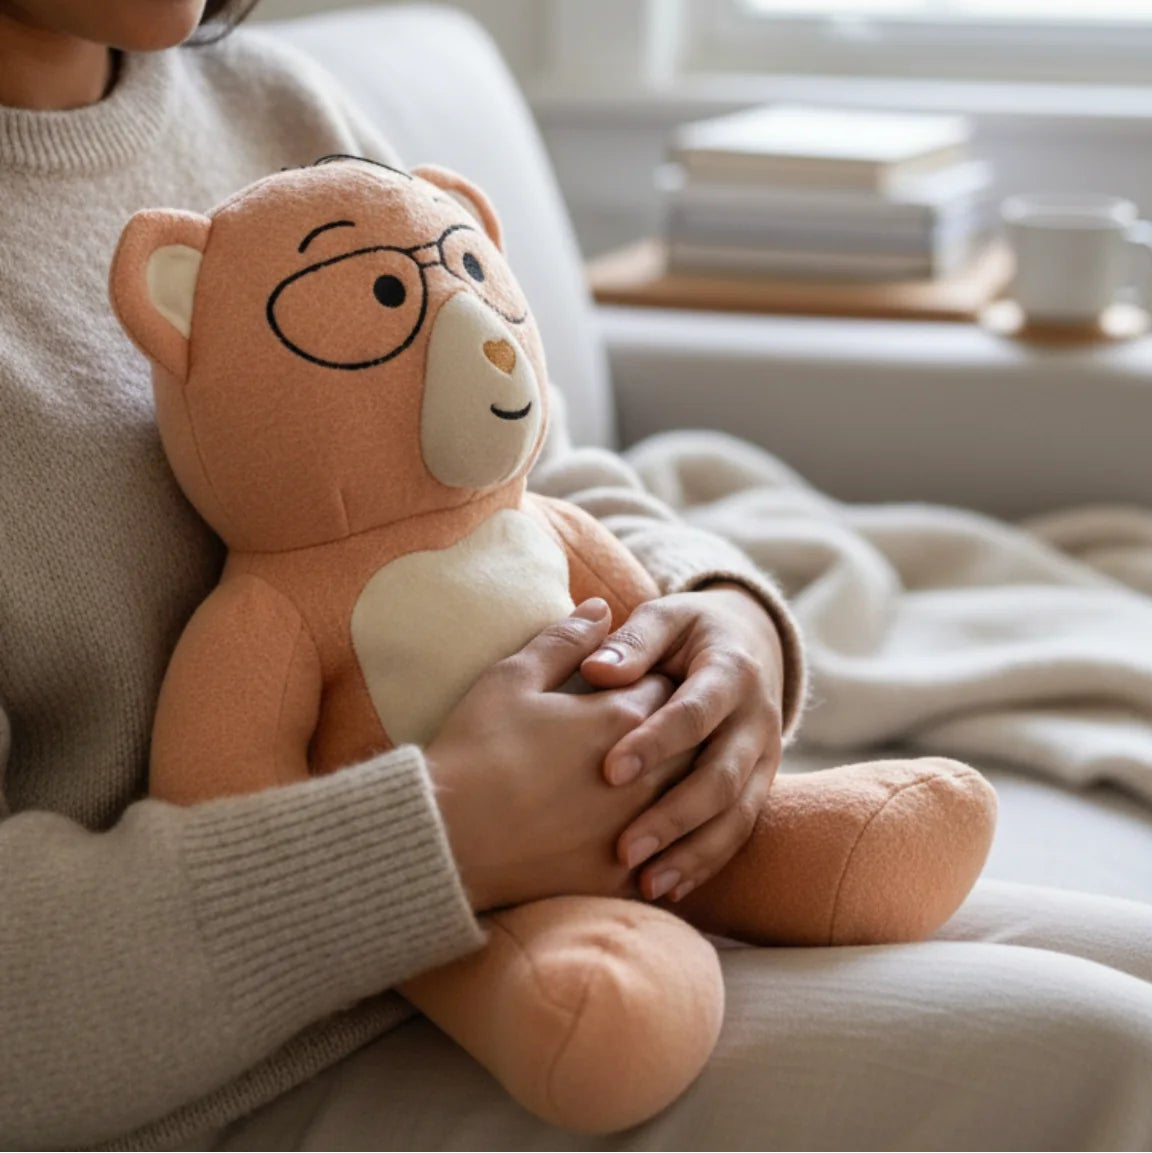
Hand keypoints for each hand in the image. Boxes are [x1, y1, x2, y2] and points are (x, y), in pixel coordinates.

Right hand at [425, 599, 692, 912]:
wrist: (449, 836)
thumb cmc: (477, 748)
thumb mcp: (513, 678)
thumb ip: (566, 639)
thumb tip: (602, 607)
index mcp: (621, 718)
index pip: (668, 687)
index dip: (657, 680)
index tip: (644, 682)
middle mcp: (644, 774)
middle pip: (691, 743)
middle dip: (680, 732)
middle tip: (660, 728)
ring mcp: (635, 828)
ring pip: (686, 802)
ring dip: (679, 787)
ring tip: (657, 779)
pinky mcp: (619, 875)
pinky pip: (665, 858)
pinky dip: (666, 844)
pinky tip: (651, 838)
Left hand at [580, 583, 784, 903]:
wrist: (749, 642)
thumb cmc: (688, 632)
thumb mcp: (666, 617)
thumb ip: (633, 641)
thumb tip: (596, 670)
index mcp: (732, 671)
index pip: (695, 713)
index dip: (655, 743)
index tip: (609, 772)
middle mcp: (757, 720)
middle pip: (722, 777)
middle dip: (674, 816)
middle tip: (623, 848)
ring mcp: (765, 759)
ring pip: (737, 816)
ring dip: (693, 853)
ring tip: (646, 883)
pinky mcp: (760, 786)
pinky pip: (739, 832)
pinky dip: (706, 863)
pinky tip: (668, 889)